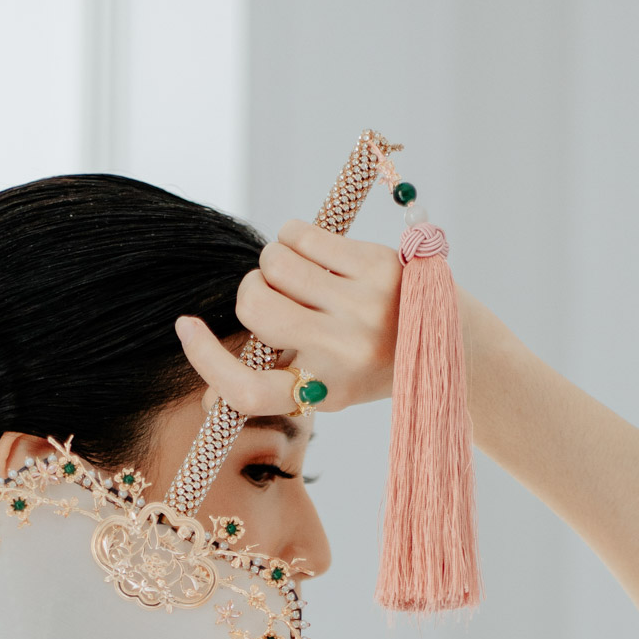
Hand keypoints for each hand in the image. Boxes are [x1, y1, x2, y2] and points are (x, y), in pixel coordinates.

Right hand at [174, 219, 401, 416]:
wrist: (451, 341)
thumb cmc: (372, 362)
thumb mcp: (327, 386)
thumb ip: (273, 387)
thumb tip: (207, 405)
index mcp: (324, 393)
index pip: (247, 391)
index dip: (206, 361)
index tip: (187, 329)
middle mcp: (344, 354)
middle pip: (253, 306)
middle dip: (252, 290)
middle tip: (277, 293)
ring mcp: (363, 308)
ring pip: (274, 262)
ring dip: (277, 261)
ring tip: (307, 274)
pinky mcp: (377, 266)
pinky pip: (300, 234)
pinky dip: (295, 236)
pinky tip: (319, 250)